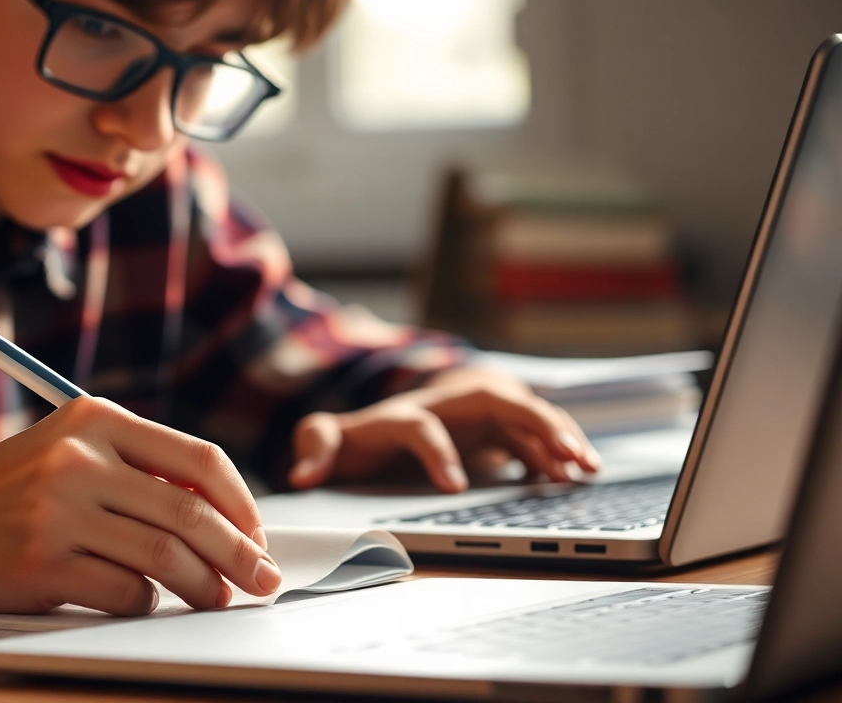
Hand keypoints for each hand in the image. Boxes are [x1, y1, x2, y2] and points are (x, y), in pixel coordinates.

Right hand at [0, 397, 279, 615]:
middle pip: (191, 515)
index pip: (199, 460)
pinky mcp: (40, 563)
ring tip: (218, 598)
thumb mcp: (74, 447)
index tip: (258, 535)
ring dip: (205, 588)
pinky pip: (124, 593)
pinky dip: (146, 603)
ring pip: (165, 560)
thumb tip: (228, 516)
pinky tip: (143, 599)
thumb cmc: (12, 484)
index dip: (242, 505)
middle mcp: (78, 459)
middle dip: (239, 555)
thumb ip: (140, 467)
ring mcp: (57, 512)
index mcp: (96, 418)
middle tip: (261, 579)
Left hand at [288, 366, 601, 491]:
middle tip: (563, 458)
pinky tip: (581, 474)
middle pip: (497, 401)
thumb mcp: (327, 438)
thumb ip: (314, 446)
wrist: (388, 415)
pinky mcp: (498, 425)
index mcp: (404, 412)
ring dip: (559, 434)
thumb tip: (302, 475)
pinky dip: (561, 448)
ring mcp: (477, 411)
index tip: (452, 487)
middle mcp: (448, 403)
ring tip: (586, 466)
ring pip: (527, 412)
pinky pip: (537, 431)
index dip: (437, 454)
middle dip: (534, 425)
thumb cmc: (359, 435)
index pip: (421, 426)